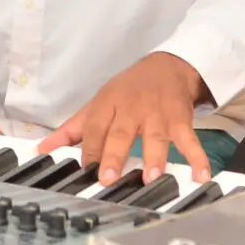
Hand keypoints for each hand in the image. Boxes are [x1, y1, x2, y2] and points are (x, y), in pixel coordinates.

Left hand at [39, 52, 211, 185]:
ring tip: (151, 177)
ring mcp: (158, 114)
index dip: (89, 148)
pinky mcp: (180, 120)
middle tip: (109, 177)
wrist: (168, 66)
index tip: (85, 170)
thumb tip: (42, 149)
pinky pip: (190, 140)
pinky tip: (202, 175)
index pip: (95, 128)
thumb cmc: (128, 90)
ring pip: (156, 136)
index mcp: (108, 104)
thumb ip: (72, 130)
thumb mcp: (98, 104)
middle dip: (115, 155)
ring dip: (154, 156)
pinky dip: (198, 157)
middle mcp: (132, 109)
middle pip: (121, 132)